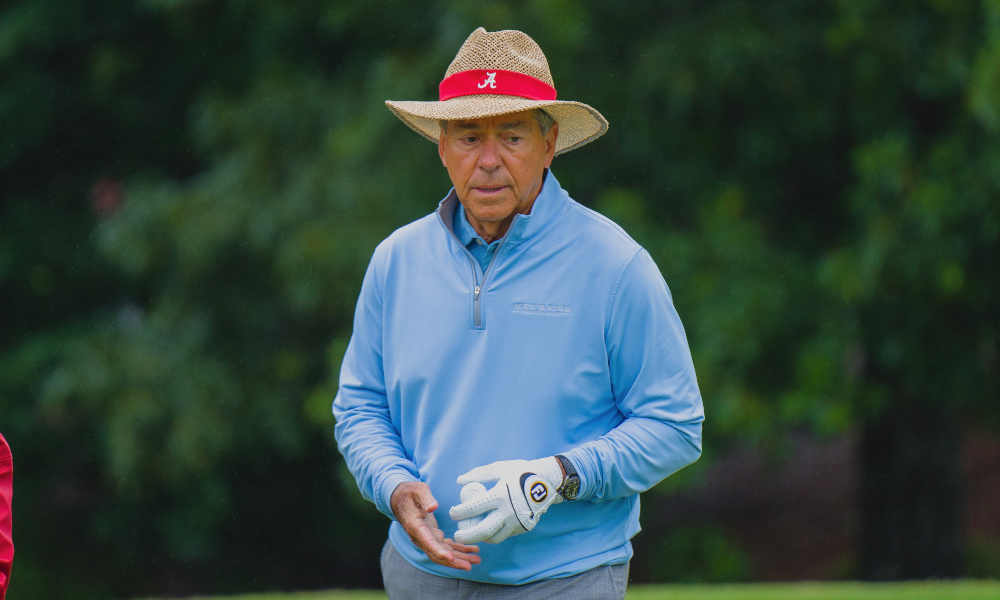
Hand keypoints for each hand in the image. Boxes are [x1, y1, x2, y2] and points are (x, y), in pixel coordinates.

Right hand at [390, 481, 480, 570]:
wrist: (400, 498)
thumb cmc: (410, 493)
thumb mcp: (418, 491)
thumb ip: (426, 498)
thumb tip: (433, 507)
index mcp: (416, 527)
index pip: (428, 543)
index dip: (440, 552)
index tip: (450, 558)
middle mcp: (420, 537)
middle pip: (437, 554)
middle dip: (453, 561)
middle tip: (469, 566)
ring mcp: (427, 538)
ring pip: (443, 553)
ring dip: (459, 558)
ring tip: (476, 560)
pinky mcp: (432, 535)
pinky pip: (446, 546)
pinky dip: (458, 549)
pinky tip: (471, 550)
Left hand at [449, 457, 564, 543]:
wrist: (549, 480)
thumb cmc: (521, 471)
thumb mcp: (499, 468)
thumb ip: (478, 474)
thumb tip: (460, 481)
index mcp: (500, 494)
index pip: (474, 508)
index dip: (459, 512)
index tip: (452, 513)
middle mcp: (509, 511)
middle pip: (482, 530)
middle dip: (467, 535)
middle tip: (457, 535)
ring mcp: (517, 521)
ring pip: (495, 538)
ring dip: (481, 538)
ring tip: (473, 533)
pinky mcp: (524, 527)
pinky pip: (506, 534)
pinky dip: (496, 533)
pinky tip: (489, 528)